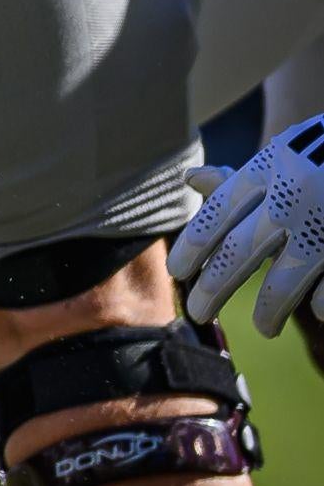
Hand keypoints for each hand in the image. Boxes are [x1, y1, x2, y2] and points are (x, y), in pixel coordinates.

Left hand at [173, 117, 323, 334]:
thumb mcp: (285, 157)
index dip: (193, 247)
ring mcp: (323, 221)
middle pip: (239, 253)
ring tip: (262, 328)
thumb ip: (242, 178)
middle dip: (213, 289)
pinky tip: (318, 312)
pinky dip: (323, 302)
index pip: (216, 216)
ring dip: (268, 311)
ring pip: (284, 282)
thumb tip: (191, 179)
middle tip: (197, 314)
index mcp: (269, 168)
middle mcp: (292, 195)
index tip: (176, 274)